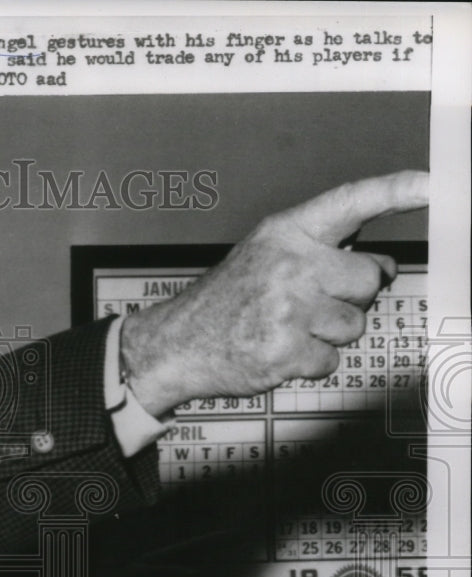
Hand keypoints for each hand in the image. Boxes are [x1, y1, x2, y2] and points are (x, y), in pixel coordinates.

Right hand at [120, 171, 428, 414]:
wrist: (176, 343)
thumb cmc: (224, 301)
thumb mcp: (264, 255)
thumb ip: (321, 251)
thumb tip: (381, 266)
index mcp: (284, 234)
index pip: (351, 202)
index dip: (395, 191)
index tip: (432, 182)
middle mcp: (290, 265)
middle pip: (368, 279)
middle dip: (348, 296)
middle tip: (309, 303)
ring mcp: (289, 309)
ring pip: (354, 324)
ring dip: (328, 333)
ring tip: (288, 328)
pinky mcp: (287, 351)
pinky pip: (331, 358)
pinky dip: (310, 362)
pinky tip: (279, 350)